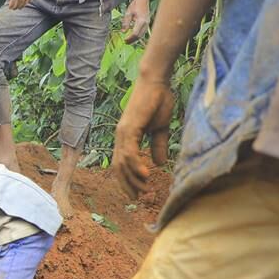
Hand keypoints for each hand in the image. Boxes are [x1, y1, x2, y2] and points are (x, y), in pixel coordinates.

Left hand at [111, 74, 175, 198]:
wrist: (157, 82)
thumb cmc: (158, 101)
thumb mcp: (160, 129)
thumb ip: (158, 146)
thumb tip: (159, 163)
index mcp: (126, 138)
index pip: (122, 164)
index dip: (128, 180)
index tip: (138, 193)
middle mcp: (120, 137)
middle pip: (119, 168)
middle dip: (128, 184)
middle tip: (140, 197)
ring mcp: (123, 132)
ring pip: (123, 163)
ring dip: (133, 178)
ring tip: (144, 190)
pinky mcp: (129, 127)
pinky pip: (129, 151)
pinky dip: (135, 164)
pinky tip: (145, 174)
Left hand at [122, 0, 150, 42]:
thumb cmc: (135, 5)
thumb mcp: (128, 13)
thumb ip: (125, 23)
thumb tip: (123, 32)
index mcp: (141, 21)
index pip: (135, 33)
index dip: (129, 38)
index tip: (124, 40)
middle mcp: (146, 23)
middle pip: (139, 36)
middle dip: (132, 40)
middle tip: (125, 42)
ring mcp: (147, 23)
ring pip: (142, 35)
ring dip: (135, 39)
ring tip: (128, 41)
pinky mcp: (147, 23)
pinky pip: (143, 32)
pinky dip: (138, 35)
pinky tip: (132, 36)